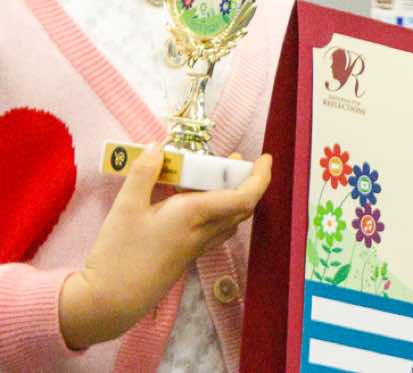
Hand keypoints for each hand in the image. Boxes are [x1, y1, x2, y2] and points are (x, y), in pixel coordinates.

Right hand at [58, 147, 271, 349]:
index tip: (265, 159)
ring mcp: (196, 247)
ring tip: (212, 176)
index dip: (260, 177)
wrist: (110, 302)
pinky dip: (215, 211)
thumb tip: (157, 146)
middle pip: (241, 206)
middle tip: (232, 161)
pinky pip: (214, 229)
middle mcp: (203, 231)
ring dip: (230, 195)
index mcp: (195, 215)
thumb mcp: (125, 208)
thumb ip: (143, 174)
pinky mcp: (186, 257)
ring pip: (229, 219)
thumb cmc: (118, 255)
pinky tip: (192, 203)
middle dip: (245, 180)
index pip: (244, 197)